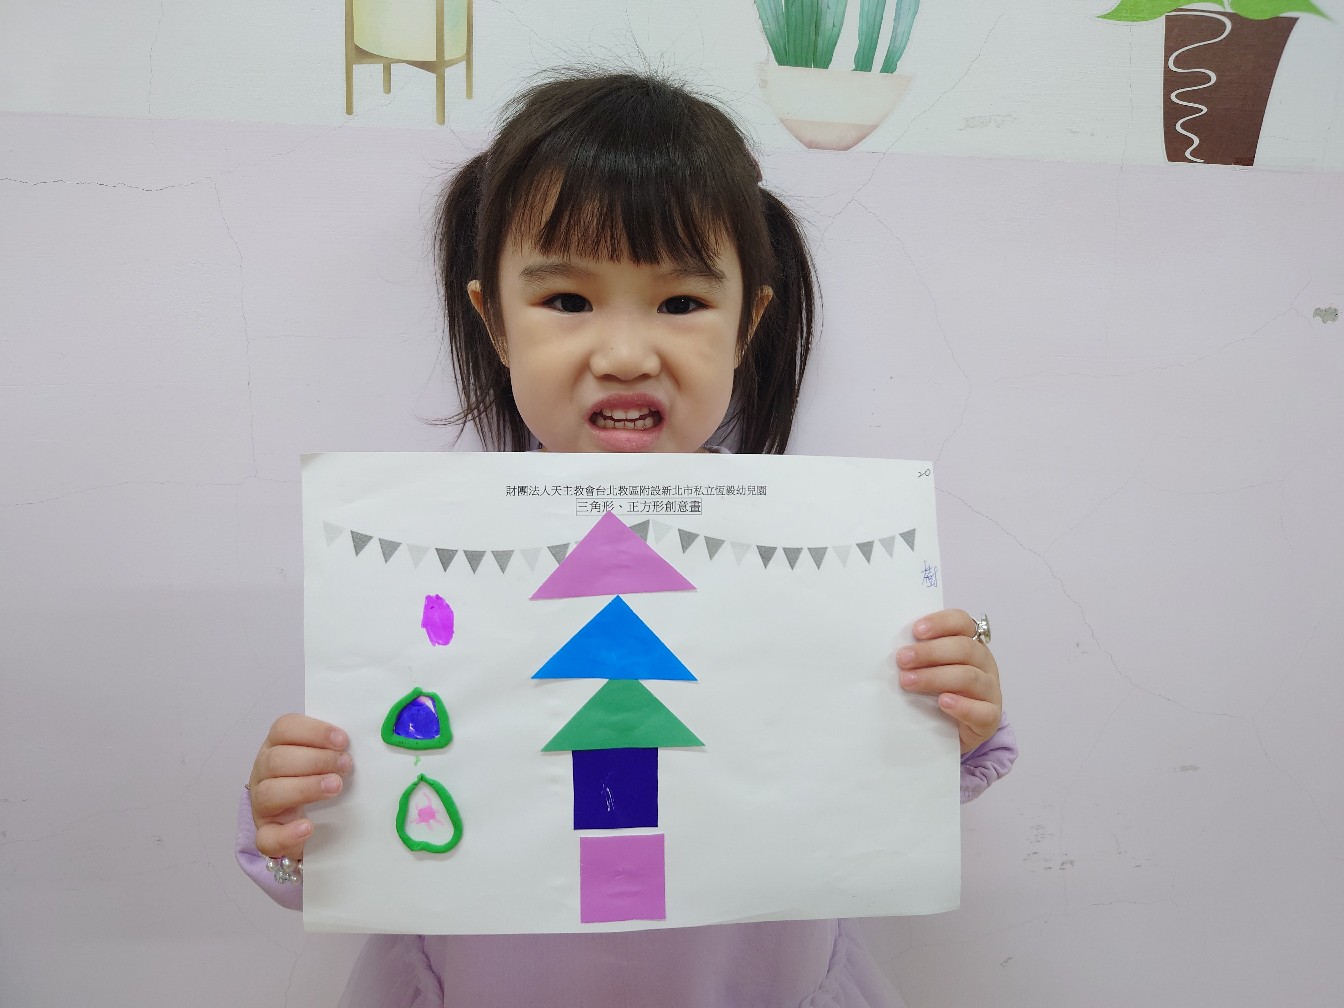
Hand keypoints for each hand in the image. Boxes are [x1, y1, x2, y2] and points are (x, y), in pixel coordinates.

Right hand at [248, 714, 351, 860]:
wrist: (310, 822)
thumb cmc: (318, 780)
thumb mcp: (323, 760)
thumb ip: (334, 748)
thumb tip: (363, 742)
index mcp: (277, 746)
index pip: (284, 728)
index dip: (313, 731)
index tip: (343, 741)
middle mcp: (264, 772)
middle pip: (277, 759)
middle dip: (316, 760)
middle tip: (345, 766)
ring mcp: (261, 804)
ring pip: (269, 793)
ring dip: (305, 788)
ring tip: (335, 788)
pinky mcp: (266, 833)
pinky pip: (267, 836)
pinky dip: (288, 832)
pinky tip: (308, 827)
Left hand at [897, 609, 1001, 753]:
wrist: (953, 732)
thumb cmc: (938, 692)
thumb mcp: (930, 669)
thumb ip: (918, 657)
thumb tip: (893, 648)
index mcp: (970, 644)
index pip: (962, 622)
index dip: (940, 623)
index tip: (916, 630)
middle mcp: (984, 663)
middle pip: (964, 648)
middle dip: (930, 652)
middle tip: (903, 659)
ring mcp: (990, 690)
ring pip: (969, 677)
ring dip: (936, 677)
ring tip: (909, 682)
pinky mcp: (990, 717)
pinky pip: (981, 711)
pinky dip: (961, 705)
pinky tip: (943, 702)